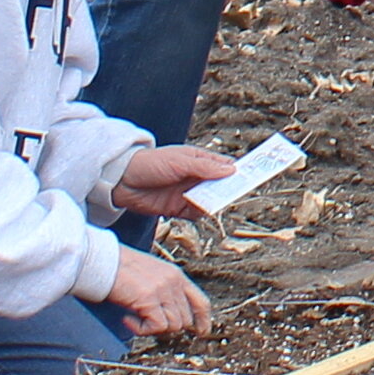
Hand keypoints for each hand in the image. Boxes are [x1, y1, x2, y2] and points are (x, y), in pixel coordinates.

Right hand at [104, 250, 213, 341]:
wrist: (102, 260)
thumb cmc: (120, 268)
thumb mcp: (151, 275)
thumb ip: (164, 291)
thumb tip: (169, 316)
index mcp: (176, 275)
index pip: (200, 301)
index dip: (203, 320)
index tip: (200, 332)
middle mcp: (174, 281)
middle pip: (185, 319)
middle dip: (166, 326)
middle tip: (145, 322)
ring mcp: (163, 289)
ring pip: (173, 325)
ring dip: (152, 328)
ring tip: (133, 317)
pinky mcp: (149, 298)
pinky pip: (156, 327)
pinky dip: (141, 330)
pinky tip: (127, 319)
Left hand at [106, 142, 238, 215]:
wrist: (121, 181)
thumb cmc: (150, 163)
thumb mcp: (179, 162)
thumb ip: (205, 167)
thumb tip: (231, 169)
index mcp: (199, 160)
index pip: (224, 165)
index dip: (237, 170)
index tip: (251, 175)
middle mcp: (196, 177)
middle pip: (220, 185)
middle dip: (228, 189)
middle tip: (236, 192)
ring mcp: (188, 193)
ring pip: (210, 200)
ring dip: (214, 201)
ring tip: (214, 200)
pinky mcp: (178, 209)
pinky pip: (196, 213)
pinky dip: (201, 213)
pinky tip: (200, 210)